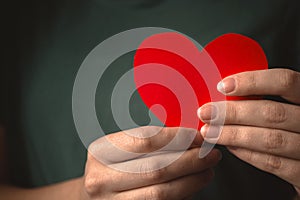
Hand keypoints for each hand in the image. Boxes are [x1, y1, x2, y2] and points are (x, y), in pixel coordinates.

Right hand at [80, 126, 220, 199]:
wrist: (93, 197)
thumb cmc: (112, 168)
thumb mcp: (120, 149)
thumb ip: (148, 143)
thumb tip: (189, 138)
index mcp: (100, 152)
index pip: (145, 140)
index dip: (176, 137)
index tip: (196, 136)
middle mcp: (101, 179)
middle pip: (156, 168)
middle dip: (190, 160)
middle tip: (210, 154)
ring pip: (162, 192)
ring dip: (191, 180)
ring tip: (208, 170)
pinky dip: (182, 194)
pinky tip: (193, 185)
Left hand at [197, 69, 299, 194]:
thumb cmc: (293, 128)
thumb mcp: (288, 108)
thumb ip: (266, 99)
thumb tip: (227, 90)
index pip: (285, 81)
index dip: (253, 82)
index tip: (223, 86)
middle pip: (272, 112)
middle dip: (233, 113)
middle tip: (206, 113)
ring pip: (270, 139)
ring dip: (234, 135)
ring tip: (211, 132)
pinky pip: (274, 163)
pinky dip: (247, 154)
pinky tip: (230, 147)